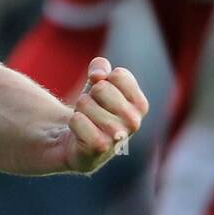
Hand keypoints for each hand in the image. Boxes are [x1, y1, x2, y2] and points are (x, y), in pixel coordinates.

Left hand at [62, 56, 148, 172]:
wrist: (78, 142)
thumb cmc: (93, 109)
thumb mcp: (98, 83)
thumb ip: (100, 67)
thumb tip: (98, 76)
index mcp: (140, 104)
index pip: (118, 75)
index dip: (101, 80)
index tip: (101, 96)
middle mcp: (134, 121)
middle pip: (101, 87)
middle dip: (88, 96)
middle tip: (91, 111)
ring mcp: (118, 136)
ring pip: (85, 103)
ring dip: (79, 111)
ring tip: (86, 122)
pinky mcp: (99, 147)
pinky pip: (77, 120)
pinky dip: (73, 122)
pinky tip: (79, 132)